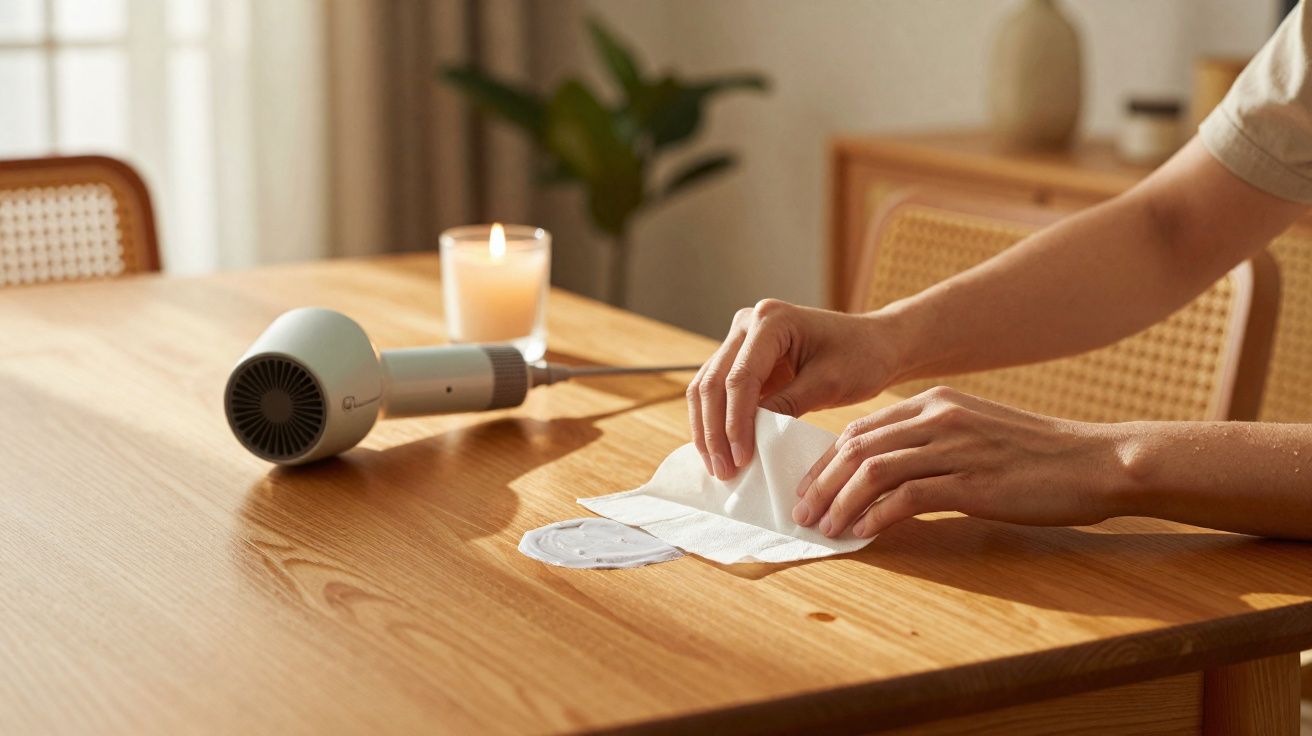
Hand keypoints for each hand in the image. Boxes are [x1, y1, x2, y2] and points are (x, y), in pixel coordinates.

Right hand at [687, 299, 899, 479]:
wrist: (876, 344)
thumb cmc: (861, 357)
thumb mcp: (828, 384)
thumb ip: (787, 405)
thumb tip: (749, 437)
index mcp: (771, 320)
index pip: (740, 378)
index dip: (736, 422)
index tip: (742, 459)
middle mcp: (748, 323)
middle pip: (712, 382)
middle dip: (714, 431)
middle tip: (724, 470)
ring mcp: (742, 339)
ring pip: (706, 388)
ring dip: (708, 429)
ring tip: (718, 467)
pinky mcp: (743, 358)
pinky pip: (719, 392)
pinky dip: (717, 422)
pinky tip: (720, 451)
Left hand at [792, 386, 1127, 537]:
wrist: (1098, 462)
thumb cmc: (1039, 457)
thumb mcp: (977, 432)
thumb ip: (932, 442)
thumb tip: (886, 474)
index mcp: (936, 402)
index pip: (861, 428)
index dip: (826, 460)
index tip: (808, 489)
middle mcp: (939, 416)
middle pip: (857, 447)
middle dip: (821, 482)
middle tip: (802, 513)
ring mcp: (955, 447)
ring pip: (873, 470)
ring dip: (840, 503)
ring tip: (824, 529)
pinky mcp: (972, 481)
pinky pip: (906, 497)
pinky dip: (875, 517)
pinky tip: (862, 534)